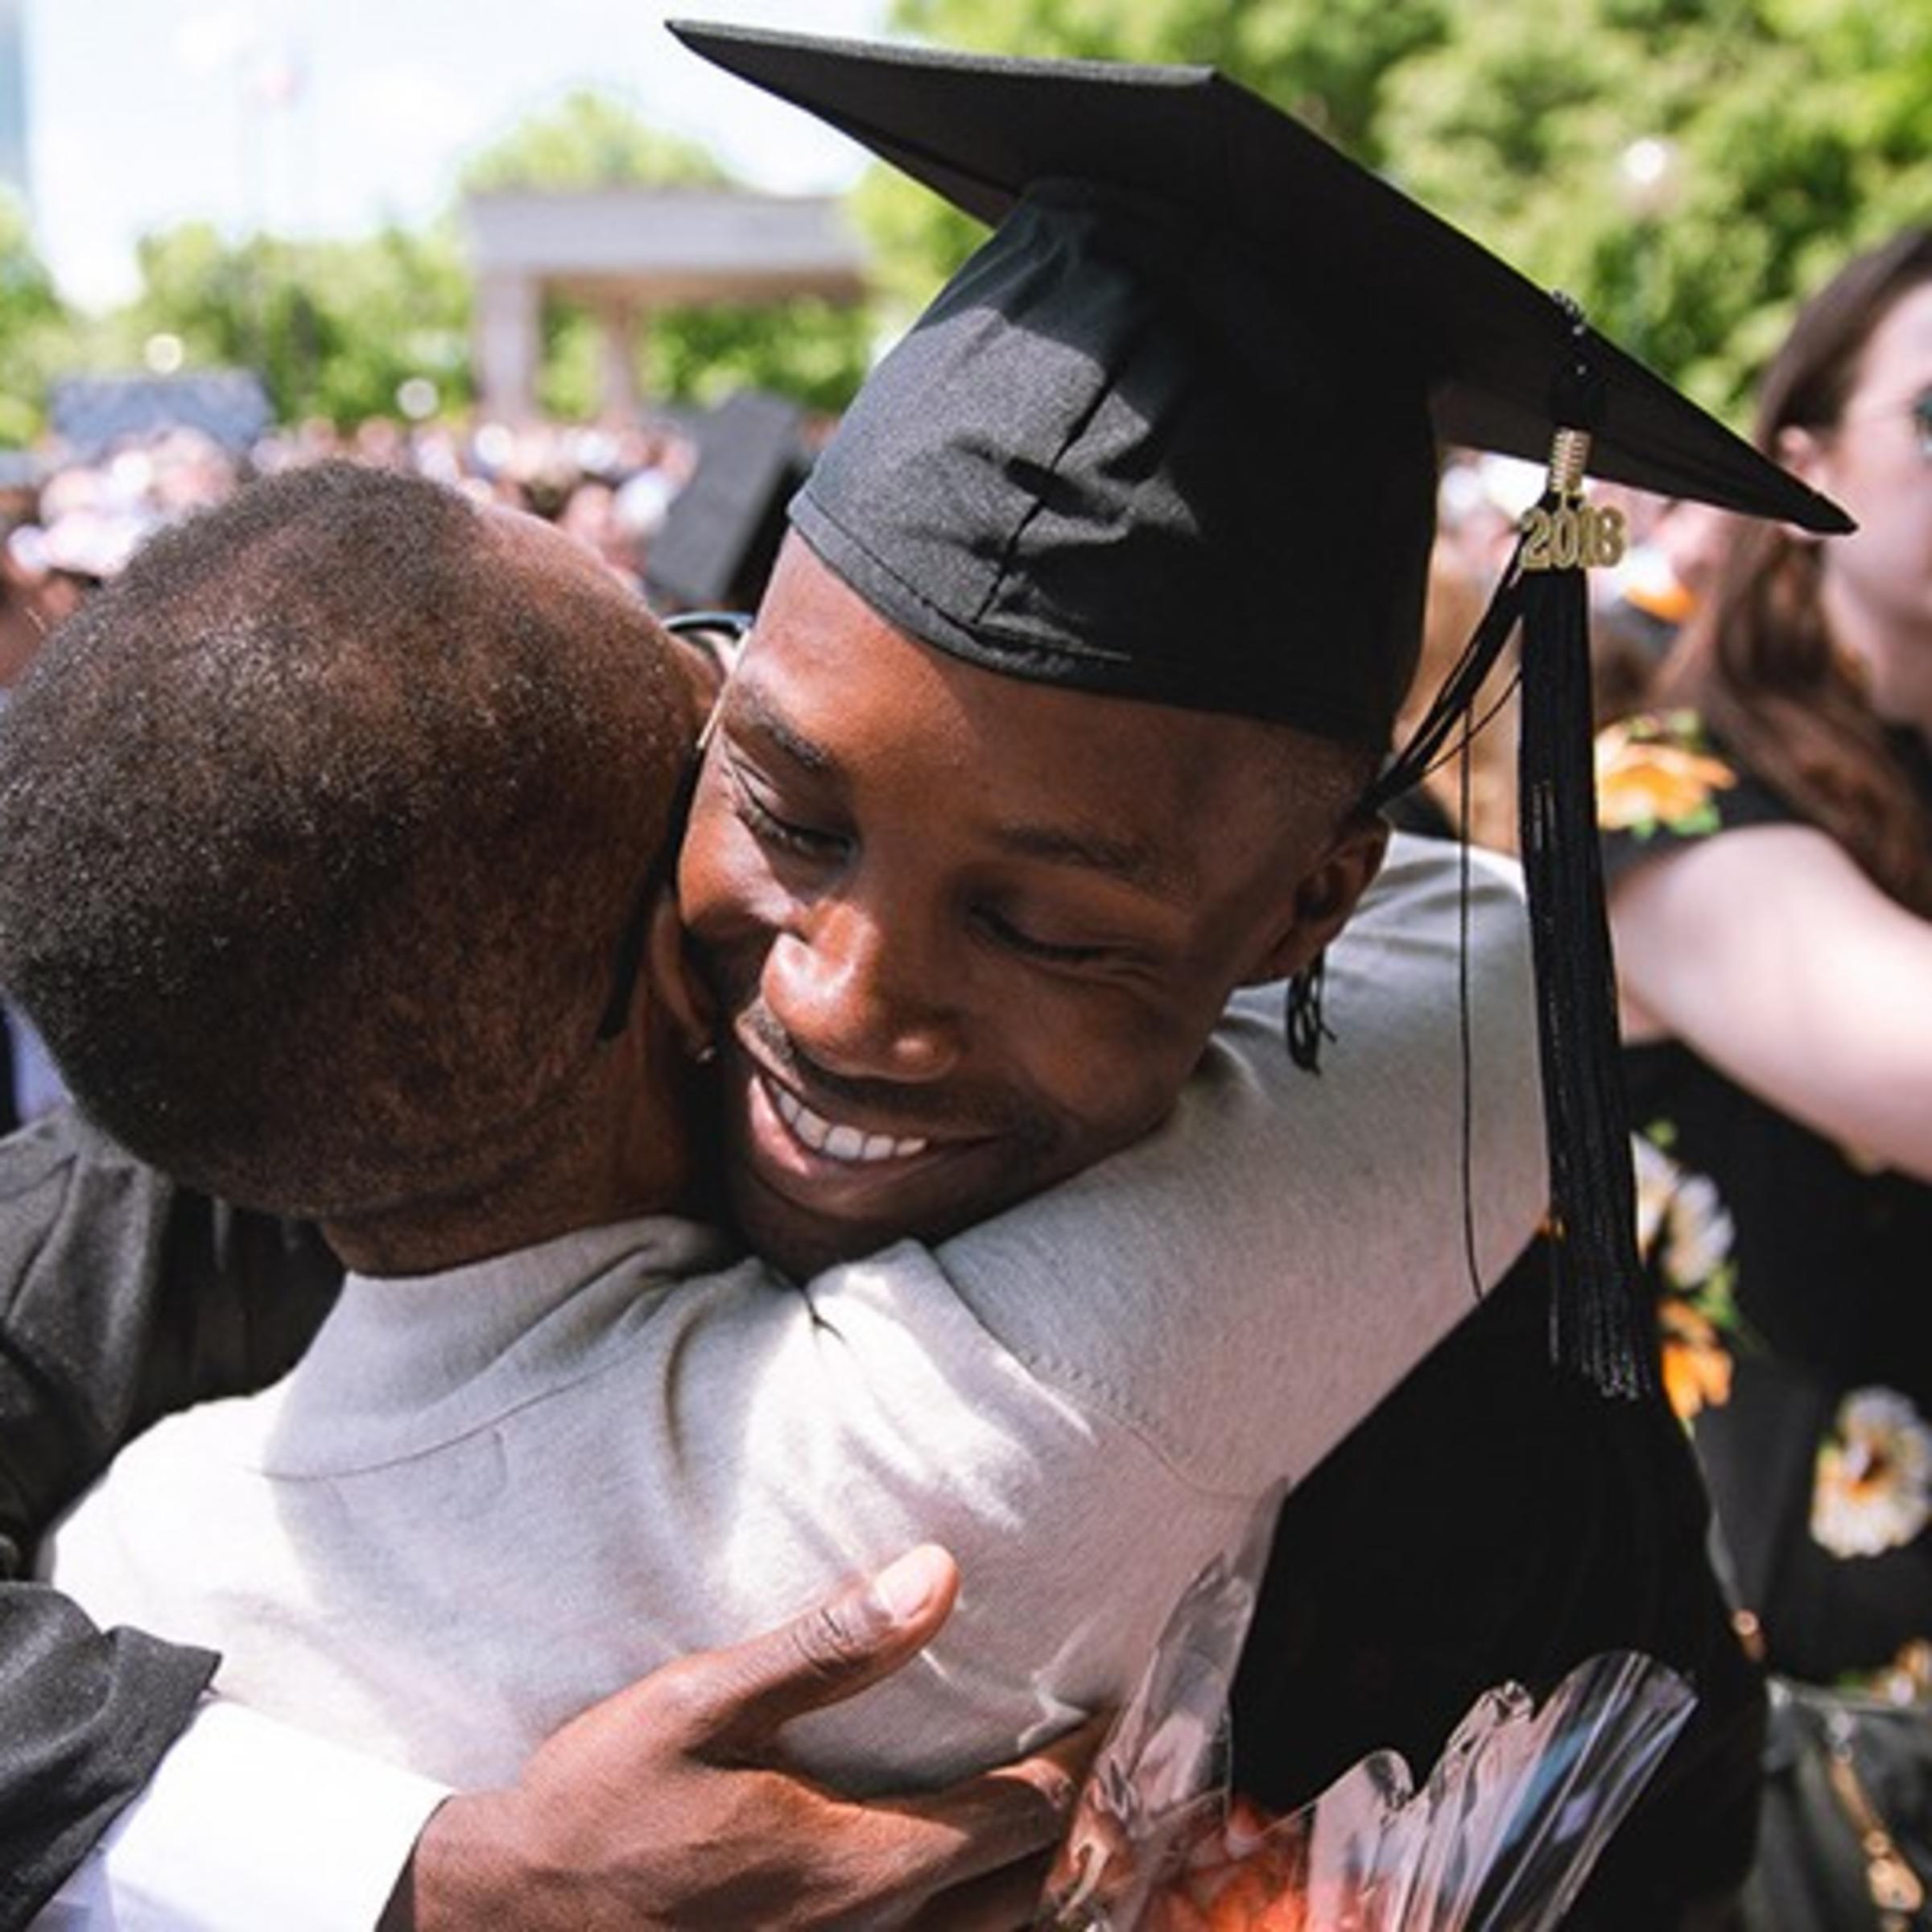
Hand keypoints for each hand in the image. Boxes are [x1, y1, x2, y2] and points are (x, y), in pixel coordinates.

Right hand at [383, 1545, 1096, 1930]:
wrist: (508, 1919)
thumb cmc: (603, 1801)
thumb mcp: (703, 1702)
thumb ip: (828, 1644)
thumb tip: (939, 1574)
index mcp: (859, 1867)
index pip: (1020, 1817)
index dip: (1078, 1762)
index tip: (1109, 1706)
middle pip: (1028, 1899)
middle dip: (1079, 1833)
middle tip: (1104, 1765)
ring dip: (1037, 1890)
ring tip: (1059, 1826)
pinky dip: (975, 1921)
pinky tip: (963, 1886)